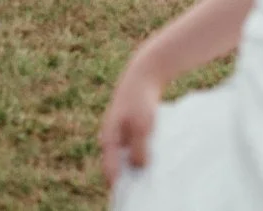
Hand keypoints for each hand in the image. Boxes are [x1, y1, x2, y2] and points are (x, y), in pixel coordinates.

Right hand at [97, 51, 164, 184]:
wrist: (144, 74)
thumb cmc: (141, 100)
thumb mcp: (142, 127)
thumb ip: (139, 149)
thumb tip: (139, 167)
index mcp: (109, 139)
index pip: (110, 170)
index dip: (119, 183)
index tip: (133, 188)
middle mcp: (110, 138)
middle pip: (117, 164)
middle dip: (129, 172)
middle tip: (144, 176)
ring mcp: (118, 132)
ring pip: (125, 155)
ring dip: (136, 160)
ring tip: (151, 164)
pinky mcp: (127, 126)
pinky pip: (132, 145)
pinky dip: (141, 150)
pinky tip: (154, 150)